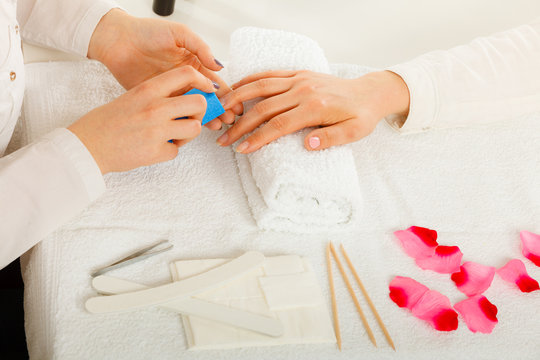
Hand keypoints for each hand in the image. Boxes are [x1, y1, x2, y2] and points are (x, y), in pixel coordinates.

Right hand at [68, 66, 214, 173]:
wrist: (87, 145)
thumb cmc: (108, 121)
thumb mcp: (134, 97)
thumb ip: (159, 95)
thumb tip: (187, 99)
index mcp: (148, 89)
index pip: (186, 74)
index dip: (204, 82)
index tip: (208, 90)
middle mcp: (155, 107)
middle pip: (199, 103)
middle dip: (202, 112)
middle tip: (192, 118)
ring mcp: (157, 131)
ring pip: (195, 128)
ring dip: (188, 133)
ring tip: (173, 136)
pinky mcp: (156, 152)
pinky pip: (177, 150)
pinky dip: (169, 151)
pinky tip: (154, 148)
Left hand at [87, 9, 239, 128]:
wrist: (117, 41)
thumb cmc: (145, 32)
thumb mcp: (178, 33)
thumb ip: (200, 48)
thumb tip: (218, 65)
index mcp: (193, 63)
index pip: (215, 82)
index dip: (227, 94)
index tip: (235, 106)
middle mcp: (184, 79)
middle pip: (208, 98)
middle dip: (221, 109)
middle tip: (230, 120)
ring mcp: (172, 91)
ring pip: (194, 108)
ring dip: (207, 117)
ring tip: (216, 126)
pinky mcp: (158, 99)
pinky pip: (175, 112)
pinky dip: (185, 120)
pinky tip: (194, 127)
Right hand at [216, 70, 409, 152]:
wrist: (370, 92)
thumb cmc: (361, 116)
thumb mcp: (354, 132)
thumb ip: (331, 138)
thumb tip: (307, 145)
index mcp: (315, 107)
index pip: (279, 124)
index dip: (257, 138)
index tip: (241, 149)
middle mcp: (304, 90)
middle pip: (263, 107)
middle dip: (240, 125)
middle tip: (223, 140)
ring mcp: (299, 79)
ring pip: (261, 86)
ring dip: (238, 98)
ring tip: (221, 112)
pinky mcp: (298, 73)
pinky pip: (269, 74)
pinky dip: (250, 80)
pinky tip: (236, 88)